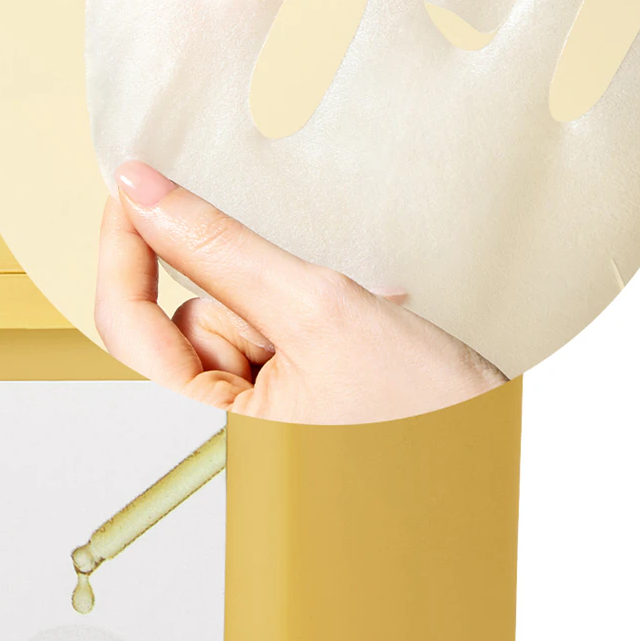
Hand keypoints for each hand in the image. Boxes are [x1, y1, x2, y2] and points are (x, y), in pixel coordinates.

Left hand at [97, 162, 505, 423]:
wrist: (516, 457)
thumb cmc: (431, 419)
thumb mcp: (318, 312)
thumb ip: (219, 249)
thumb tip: (140, 192)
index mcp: (205, 429)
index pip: (126, 322)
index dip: (122, 245)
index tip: (133, 183)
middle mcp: (218, 435)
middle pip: (189, 320)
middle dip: (249, 294)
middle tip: (314, 307)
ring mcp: (254, 428)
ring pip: (236, 326)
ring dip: (293, 312)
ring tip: (360, 342)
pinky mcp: (288, 417)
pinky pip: (274, 344)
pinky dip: (315, 327)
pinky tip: (366, 346)